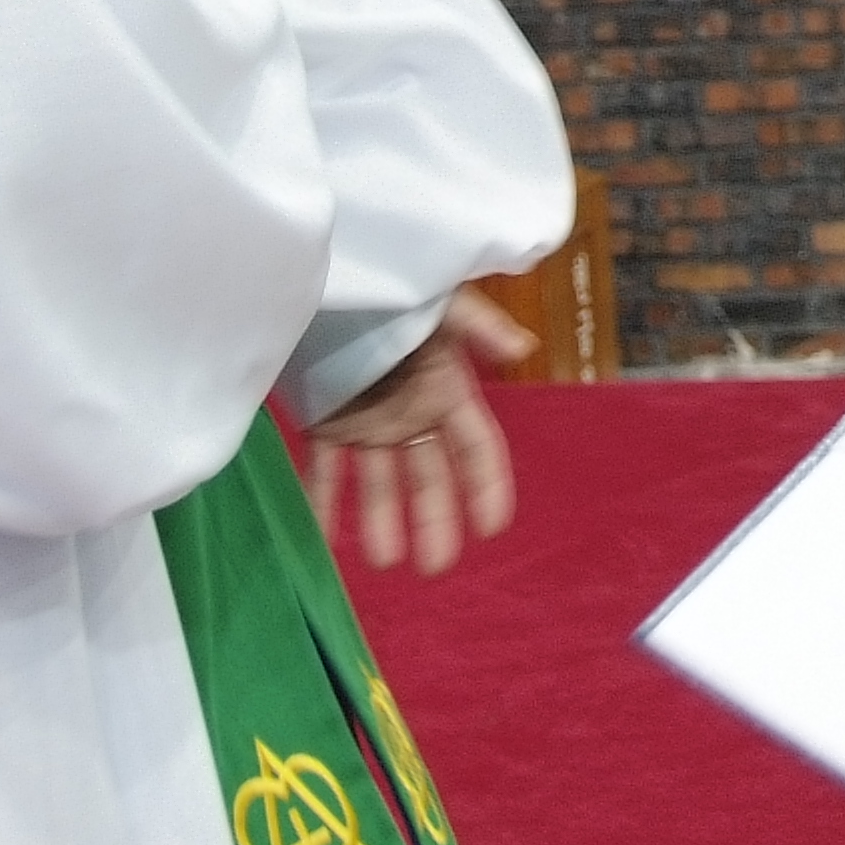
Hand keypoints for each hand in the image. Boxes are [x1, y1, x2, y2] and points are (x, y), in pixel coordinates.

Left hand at [305, 290, 530, 571]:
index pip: (476, 447)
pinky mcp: (327, 423)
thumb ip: (477, 324)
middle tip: (433, 568)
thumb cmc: (386, 285)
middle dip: (435, 521)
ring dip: (382, 523)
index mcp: (446, 388)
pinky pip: (325, 472)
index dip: (487, 486)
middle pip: (431, 477)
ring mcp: (370, 422)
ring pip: (381, 483)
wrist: (320, 276)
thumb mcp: (436, 302)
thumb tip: (523, 348)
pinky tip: (322, 540)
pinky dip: (324, 504)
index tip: (491, 528)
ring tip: (383, 563)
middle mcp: (412, 413)